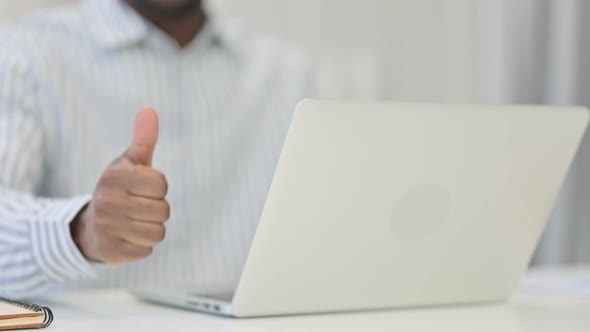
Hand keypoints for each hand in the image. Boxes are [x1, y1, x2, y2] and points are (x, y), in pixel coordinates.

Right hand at [71, 108, 169, 265]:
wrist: (90, 226)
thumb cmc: (119, 190)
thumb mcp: (130, 163)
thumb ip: (143, 139)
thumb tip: (150, 110)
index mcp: (114, 177)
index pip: (161, 185)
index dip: (157, 189)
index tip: (141, 189)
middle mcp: (107, 201)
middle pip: (163, 210)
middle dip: (156, 210)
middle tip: (137, 208)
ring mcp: (106, 228)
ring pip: (158, 232)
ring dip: (151, 229)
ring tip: (133, 223)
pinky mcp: (110, 252)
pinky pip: (147, 249)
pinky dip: (142, 245)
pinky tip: (127, 238)